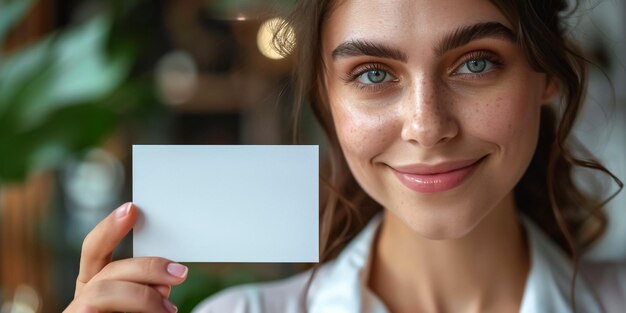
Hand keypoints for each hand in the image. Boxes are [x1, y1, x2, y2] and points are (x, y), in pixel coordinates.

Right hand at [64, 203, 185, 312]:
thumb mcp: (143, 301)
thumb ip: (149, 286)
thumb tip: (168, 282)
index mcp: (95, 285)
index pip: (94, 251)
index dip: (109, 228)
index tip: (132, 209)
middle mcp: (84, 299)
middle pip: (108, 272)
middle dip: (146, 268)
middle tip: (181, 273)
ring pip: (105, 293)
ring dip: (142, 297)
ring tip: (170, 312)